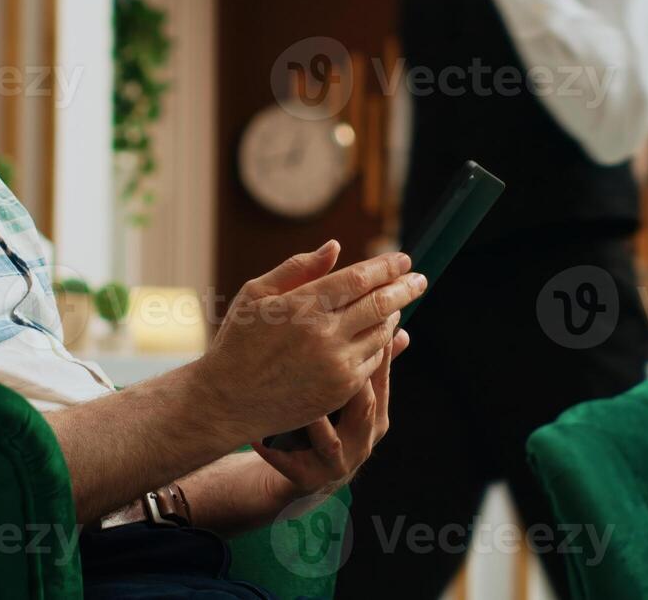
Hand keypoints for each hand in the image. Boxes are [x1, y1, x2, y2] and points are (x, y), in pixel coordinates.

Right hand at [191, 242, 424, 440]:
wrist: (228, 400)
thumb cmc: (238, 342)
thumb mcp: (256, 294)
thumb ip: (298, 268)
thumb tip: (336, 247)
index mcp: (303, 305)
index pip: (359, 279)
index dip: (385, 267)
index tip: (402, 259)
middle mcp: (324, 335)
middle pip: (380, 304)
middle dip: (404, 288)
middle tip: (418, 278)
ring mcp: (336, 365)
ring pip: (381, 334)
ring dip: (393, 315)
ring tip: (398, 303)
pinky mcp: (341, 390)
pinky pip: (374, 362)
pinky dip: (382, 344)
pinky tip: (382, 334)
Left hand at [251, 327, 409, 502]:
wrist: (299, 474)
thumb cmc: (323, 422)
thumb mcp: (343, 393)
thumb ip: (362, 360)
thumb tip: (393, 322)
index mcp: (375, 416)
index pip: (380, 378)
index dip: (371, 348)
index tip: (355, 318)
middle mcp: (363, 441)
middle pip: (364, 407)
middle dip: (345, 378)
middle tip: (323, 349)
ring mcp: (339, 463)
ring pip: (329, 439)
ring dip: (312, 416)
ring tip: (292, 391)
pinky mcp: (309, 479)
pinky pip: (290, 462)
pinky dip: (273, 446)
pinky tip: (257, 431)